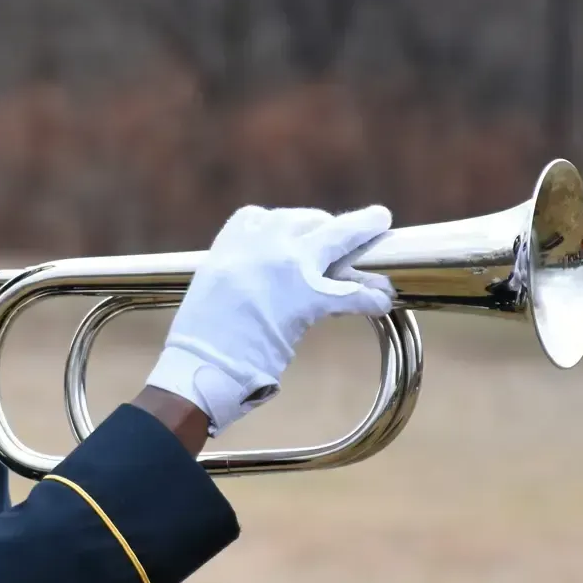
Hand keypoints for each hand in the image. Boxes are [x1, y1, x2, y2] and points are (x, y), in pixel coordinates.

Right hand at [143, 204, 394, 436]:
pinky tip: (381, 301)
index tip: (299, 234)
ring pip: (338, 237)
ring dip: (364, 230)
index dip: (289, 225)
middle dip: (332, 225)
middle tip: (353, 226)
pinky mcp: (308, 296)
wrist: (201, 365)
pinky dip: (369, 296)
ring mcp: (287, 265)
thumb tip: (262, 284)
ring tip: (381, 225)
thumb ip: (236, 273)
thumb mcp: (210, 287)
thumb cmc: (202, 339)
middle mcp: (262, 243)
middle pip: (308, 220)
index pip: (266, 217)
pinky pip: (350, 291)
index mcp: (232, 241)